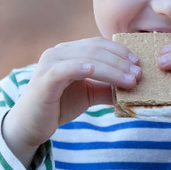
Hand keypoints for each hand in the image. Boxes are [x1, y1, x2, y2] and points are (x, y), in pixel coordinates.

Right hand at [3, 37, 140, 168]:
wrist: (31, 126)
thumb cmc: (59, 106)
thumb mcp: (89, 94)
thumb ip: (108, 88)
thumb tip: (134, 86)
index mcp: (69, 52)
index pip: (99, 44)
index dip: (120, 51)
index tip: (139, 63)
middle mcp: (58, 52)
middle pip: (96, 49)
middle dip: (121, 61)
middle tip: (139, 73)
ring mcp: (50, 64)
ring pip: (86, 58)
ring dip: (112, 68)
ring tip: (130, 80)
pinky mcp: (44, 79)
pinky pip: (65, 69)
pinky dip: (81, 68)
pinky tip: (96, 71)